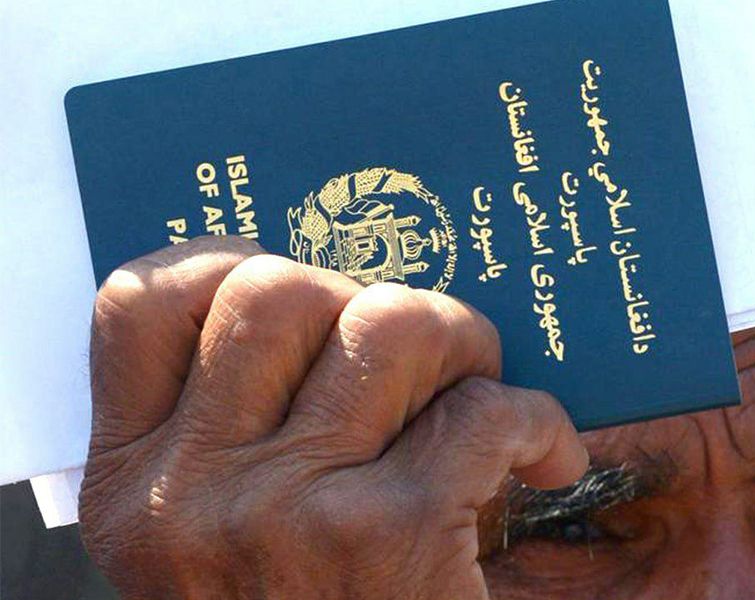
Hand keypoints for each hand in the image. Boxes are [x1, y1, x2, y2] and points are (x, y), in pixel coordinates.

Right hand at [80, 236, 588, 598]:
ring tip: (478, 391)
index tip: (306, 294)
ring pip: (389, 326)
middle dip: (371, 302)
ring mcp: (285, 515)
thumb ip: (230, 435)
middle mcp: (188, 497)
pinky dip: (536, 425)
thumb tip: (327, 306)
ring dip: (459, 343)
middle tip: (423, 355)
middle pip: (280, 291)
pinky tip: (544, 462)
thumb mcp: (212, 540)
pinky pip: (482, 412)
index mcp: (130, 488)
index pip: (141, 308)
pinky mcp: (390, 538)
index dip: (227, 265)